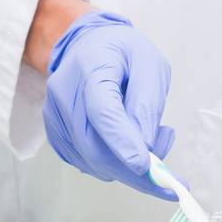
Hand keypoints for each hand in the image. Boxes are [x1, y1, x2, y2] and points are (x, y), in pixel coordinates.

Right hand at [43, 11, 176, 200]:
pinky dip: (111, 165)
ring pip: (89, 159)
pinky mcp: (56, 132)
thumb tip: (145, 145)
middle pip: (93, 145)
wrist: (86, 44)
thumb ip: (147, 102)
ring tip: (152, 145)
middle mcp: (65, 93)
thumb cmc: (121, 51)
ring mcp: (55, 114)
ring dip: (125, 167)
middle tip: (166, 176)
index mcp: (90, 67)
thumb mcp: (149, 63)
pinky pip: (84, 161)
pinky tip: (127, 146)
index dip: (123, 142)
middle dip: (131, 169)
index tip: (146, 166)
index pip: (102, 111)